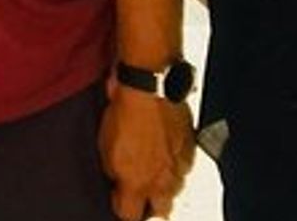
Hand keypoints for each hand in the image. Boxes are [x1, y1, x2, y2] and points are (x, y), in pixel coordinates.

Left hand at [99, 84, 193, 219]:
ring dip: (165, 185)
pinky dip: (177, 164)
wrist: (148, 87)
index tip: (119, 200)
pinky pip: (185, 167)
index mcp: (137, 184)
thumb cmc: (124, 114)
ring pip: (176, 190)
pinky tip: (167, 153)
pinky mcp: (191, 149)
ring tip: (154, 171)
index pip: (130, 216)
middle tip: (140, 192)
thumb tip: (118, 181)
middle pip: (161, 211)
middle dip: (150, 205)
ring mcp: (180, 166)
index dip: (122, 209)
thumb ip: (114, 173)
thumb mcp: (105, 148)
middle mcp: (162, 180)